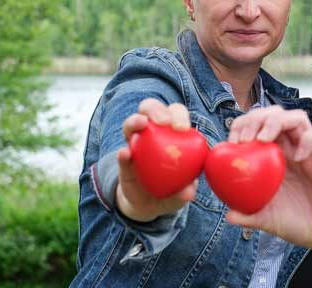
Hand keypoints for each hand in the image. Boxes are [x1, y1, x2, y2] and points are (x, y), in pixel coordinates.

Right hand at [115, 98, 197, 221]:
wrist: (150, 203)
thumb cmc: (173, 188)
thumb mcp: (183, 191)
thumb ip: (186, 190)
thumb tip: (188, 192)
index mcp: (172, 132)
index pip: (175, 113)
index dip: (179, 115)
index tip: (182, 128)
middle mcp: (152, 131)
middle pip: (152, 109)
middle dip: (157, 110)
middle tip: (163, 122)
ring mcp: (135, 143)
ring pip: (132, 123)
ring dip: (135, 120)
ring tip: (141, 124)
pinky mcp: (124, 161)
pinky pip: (122, 154)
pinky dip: (123, 154)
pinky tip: (125, 154)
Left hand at [225, 106, 311, 254]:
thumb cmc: (297, 222)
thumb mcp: (267, 220)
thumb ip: (249, 216)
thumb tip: (229, 215)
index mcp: (273, 157)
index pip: (256, 125)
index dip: (241, 125)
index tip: (232, 142)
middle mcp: (291, 148)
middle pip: (274, 114)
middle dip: (256, 118)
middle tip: (244, 139)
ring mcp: (309, 151)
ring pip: (296, 117)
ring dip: (277, 121)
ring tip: (264, 139)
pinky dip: (309, 139)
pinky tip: (299, 157)